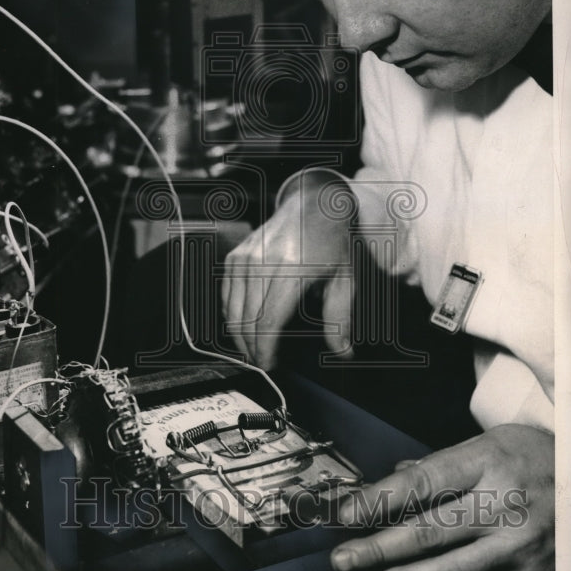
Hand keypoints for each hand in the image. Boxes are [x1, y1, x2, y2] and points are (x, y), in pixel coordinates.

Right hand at [221, 176, 351, 369]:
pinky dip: (231, 314)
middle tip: (261, 361)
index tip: (270, 364)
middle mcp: (264, 262)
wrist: (314, 205)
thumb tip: (343, 352)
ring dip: (239, 335)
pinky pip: (226, 294)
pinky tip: (243, 325)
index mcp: (292, 270)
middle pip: (247, 319)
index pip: (268, 322)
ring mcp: (246, 257)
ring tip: (252, 348)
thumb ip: (340, 319)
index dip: (265, 349)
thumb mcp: (344, 280)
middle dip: (251, 347)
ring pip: (232, 309)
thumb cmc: (331, 243)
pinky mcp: (236, 255)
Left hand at [330, 424, 554, 570]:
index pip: (422, 483)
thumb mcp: (488, 444)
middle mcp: (503, 505)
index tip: (346, 512)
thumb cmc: (532, 459)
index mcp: (488, 462)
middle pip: (428, 533)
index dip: (378, 500)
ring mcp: (518, 546)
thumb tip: (392, 478)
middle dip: (378, 548)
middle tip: (343, 557)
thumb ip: (440, 465)